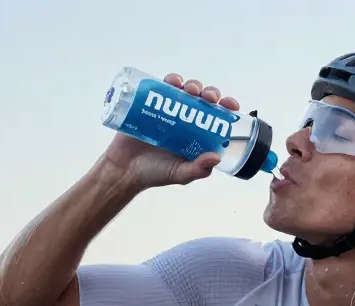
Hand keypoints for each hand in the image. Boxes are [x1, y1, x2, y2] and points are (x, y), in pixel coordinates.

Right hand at [102, 73, 241, 188]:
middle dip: (210, 94)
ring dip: (192, 85)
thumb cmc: (154, 174)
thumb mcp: (180, 175)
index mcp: (197, 136)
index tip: (230, 105)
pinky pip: (162, 87)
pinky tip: (173, 81)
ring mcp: (168, 111)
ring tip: (189, 89)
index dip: (226, 108)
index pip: (217, 117)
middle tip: (208, 97)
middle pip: (203, 100)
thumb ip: (197, 170)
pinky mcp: (150, 104)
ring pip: (185, 91)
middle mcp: (185, 121)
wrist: (123, 169)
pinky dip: (170, 80)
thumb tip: (216, 157)